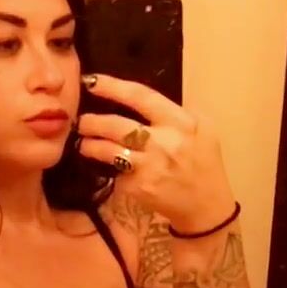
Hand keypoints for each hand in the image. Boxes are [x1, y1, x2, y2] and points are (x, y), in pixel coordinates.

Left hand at [77, 75, 235, 232]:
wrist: (205, 205)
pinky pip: (115, 175)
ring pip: (108, 151)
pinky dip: (109, 171)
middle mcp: (163, 142)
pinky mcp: (138, 188)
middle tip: (80, 121)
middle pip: (115, 125)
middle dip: (92, 121)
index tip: (90, 82)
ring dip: (89, 146)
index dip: (111, 87)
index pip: (140, 96)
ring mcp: (148, 167)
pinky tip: (107, 170)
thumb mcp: (203, 128)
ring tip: (83, 144)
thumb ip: (178, 111)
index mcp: (179, 122)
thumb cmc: (204, 163)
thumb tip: (147, 98)